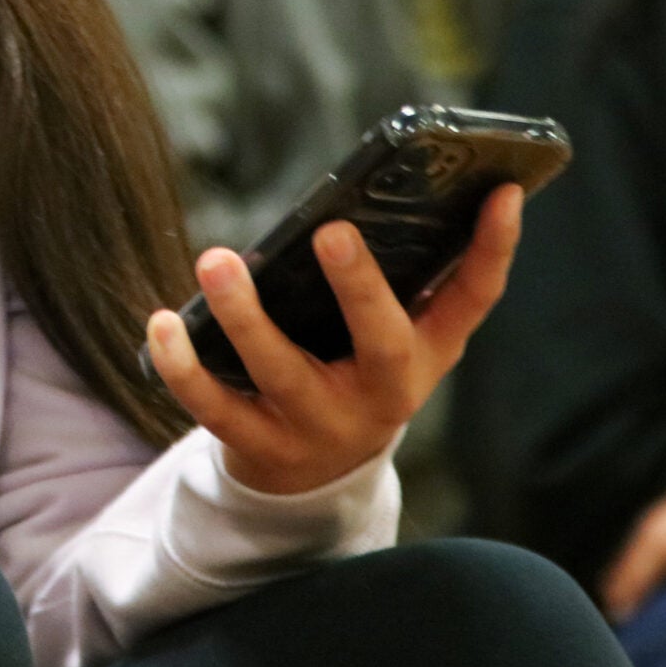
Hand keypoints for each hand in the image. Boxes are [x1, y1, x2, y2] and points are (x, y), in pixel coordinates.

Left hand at [142, 186, 523, 495]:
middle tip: (333, 230)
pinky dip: (183, 365)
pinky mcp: (261, 446)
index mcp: (425, 353)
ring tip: (217, 261)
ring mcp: (322, 425)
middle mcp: (384, 394)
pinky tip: (162, 322)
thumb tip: (367, 191)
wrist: (316, 476)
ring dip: (246, 316)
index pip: (474, 299)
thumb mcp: (393, 335)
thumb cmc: (354, 371)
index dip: (495, 248)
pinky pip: (215, 407)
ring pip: (282, 372)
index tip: (503, 192)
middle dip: (360, 288)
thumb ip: (392, 276)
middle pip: (381, 342)